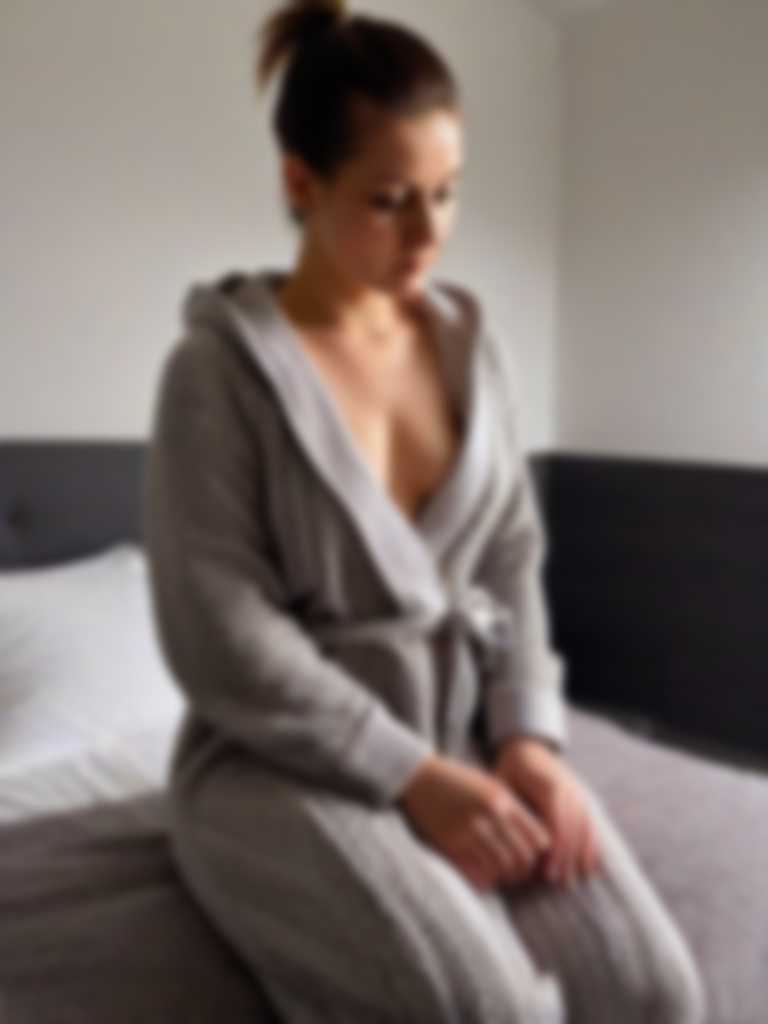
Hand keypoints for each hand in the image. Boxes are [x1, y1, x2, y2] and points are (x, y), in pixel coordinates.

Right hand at [397, 753, 552, 891]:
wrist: (418, 777)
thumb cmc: (456, 780)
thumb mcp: (489, 785)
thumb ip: (511, 808)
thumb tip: (536, 840)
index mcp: (502, 799)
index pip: (537, 838)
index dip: (539, 853)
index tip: (533, 856)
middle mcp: (489, 816)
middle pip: (522, 858)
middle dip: (524, 869)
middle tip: (518, 872)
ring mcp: (469, 832)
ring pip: (502, 869)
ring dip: (504, 876)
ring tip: (501, 875)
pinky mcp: (451, 845)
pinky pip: (478, 874)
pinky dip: (485, 880)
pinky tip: (484, 875)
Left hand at [492, 737, 604, 886]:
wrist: (528, 748)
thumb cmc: (511, 770)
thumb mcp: (503, 783)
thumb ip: (508, 808)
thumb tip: (510, 841)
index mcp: (549, 784)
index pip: (557, 822)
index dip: (555, 850)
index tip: (547, 873)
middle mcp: (569, 789)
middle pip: (574, 829)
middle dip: (568, 859)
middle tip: (560, 883)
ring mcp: (579, 794)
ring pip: (586, 829)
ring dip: (582, 856)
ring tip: (575, 880)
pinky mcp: (583, 800)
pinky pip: (592, 825)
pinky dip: (593, 846)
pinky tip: (591, 867)